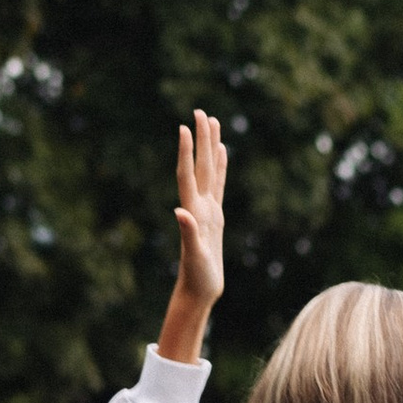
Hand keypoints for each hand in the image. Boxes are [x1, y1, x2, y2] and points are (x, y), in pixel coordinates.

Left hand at [157, 109, 226, 364]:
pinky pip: (219, 185)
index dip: (187, 152)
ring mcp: (206, 209)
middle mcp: (197, 205)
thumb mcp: (194, 257)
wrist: (198, 291)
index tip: (185, 127)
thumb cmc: (197, 277)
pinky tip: (222, 154)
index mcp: (192, 211)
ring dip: (211, 148)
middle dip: (201, 140)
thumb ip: (188, 234)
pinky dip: (221, 168)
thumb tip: (181, 213)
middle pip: (200, 166)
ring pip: (210, 171)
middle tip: (201, 112)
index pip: (188, 175)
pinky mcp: (215, 217)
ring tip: (212, 123)